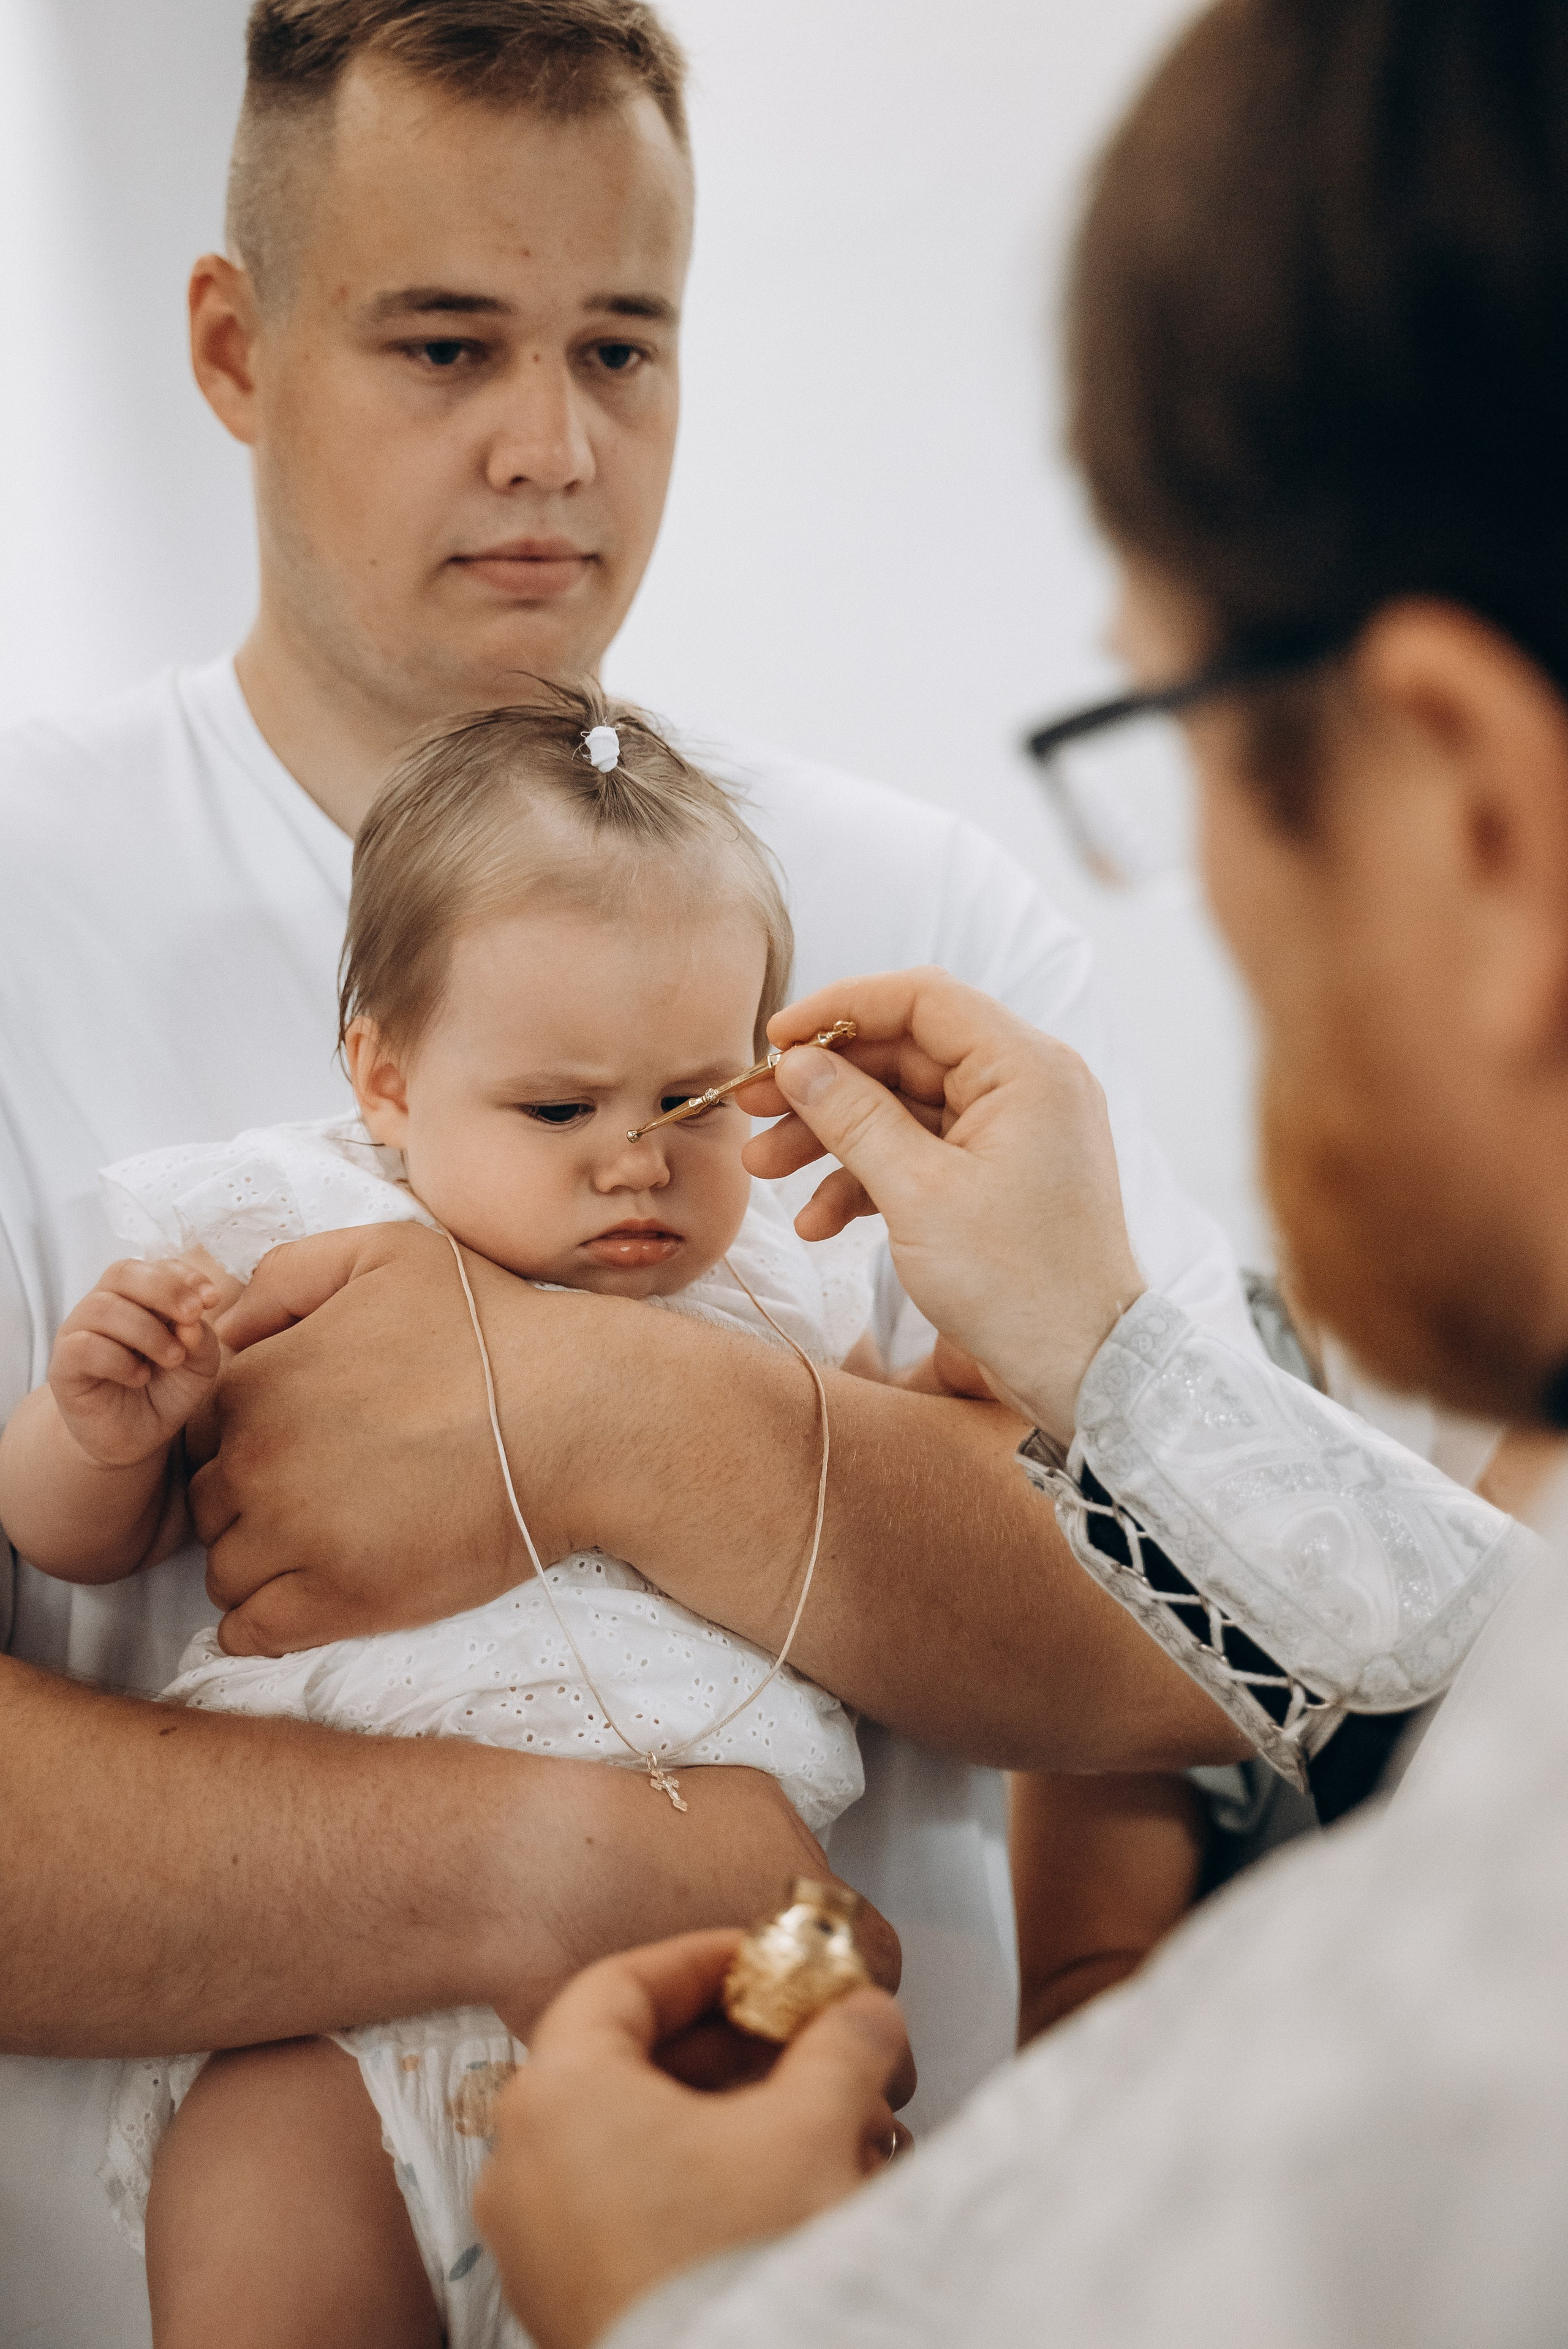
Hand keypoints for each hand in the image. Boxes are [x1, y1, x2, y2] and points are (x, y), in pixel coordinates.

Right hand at [49, 1256, 221, 1466]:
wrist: (134, 1438)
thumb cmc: (165, 1392)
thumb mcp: (198, 1365)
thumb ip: (201, 1340)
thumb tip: (190, 1323)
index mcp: (139, 1298)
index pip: (154, 1266)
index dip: (184, 1275)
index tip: (212, 1299)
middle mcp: (104, 1306)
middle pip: (122, 1273)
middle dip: (164, 1289)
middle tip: (192, 1315)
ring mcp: (79, 1333)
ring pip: (103, 1307)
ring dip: (147, 1331)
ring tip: (172, 1359)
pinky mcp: (63, 1365)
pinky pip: (83, 1346)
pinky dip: (119, 1360)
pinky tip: (140, 1377)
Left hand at [187, 1223, 538, 1652]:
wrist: (580, 1417)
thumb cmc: (491, 1330)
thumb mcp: (386, 1254)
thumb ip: (288, 1274)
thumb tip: (229, 1327)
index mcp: (260, 1383)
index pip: (197, 1431)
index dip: (238, 1438)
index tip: (293, 1443)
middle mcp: (261, 1462)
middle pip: (208, 1504)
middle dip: (247, 1502)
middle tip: (316, 1494)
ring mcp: (298, 1537)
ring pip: (225, 1570)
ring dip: (258, 1563)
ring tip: (321, 1546)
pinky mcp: (343, 1601)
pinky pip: (253, 1631)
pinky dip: (261, 1623)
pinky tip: (301, 1600)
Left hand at [474, 1931, 911, 2348]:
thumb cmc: (735, 2271)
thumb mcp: (811, 2128)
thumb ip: (843, 2047)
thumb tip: (865, 2016)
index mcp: (555, 2096)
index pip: (619, 1984)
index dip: (702, 1962)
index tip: (758, 1963)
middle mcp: (520, 2166)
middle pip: (624, 2062)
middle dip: (728, 2047)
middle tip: (797, 2038)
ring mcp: (532, 2245)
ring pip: (627, 2139)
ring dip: (718, 2115)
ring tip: (806, 2119)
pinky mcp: (561, 2301)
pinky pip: (619, 2207)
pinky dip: (688, 2178)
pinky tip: (769, 2186)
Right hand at [738, 969, 1144, 1443]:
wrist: (1084, 1371)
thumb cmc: (1018, 1283)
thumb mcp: (918, 1194)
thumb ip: (853, 1117)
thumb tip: (798, 1064)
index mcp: (1026, 1067)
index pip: (922, 999)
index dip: (840, 1009)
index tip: (776, 1040)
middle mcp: (1026, 1086)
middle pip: (904, 1055)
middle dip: (822, 1087)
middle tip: (751, 1109)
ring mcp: (1014, 1133)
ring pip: (903, 1110)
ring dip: (832, 1138)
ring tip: (764, 1171)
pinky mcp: (999, 1177)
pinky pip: (922, 1155)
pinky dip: (868, 1181)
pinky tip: (818, 1223)